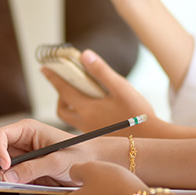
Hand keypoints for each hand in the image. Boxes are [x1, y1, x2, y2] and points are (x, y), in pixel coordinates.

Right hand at [0, 119, 103, 184]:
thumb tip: (9, 176)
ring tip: (8, 182)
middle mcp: (19, 141)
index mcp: (27, 130)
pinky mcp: (21, 171)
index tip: (4, 166)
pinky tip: (13, 185)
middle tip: (0, 178)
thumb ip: (33, 168)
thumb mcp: (57, 161)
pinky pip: (5, 175)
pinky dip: (4, 181)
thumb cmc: (80, 154)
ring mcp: (19, 157)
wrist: (93, 165)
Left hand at [35, 161, 146, 194]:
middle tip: (56, 180)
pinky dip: (92, 192)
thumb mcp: (88, 168)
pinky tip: (99, 179)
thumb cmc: (115, 188)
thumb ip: (75, 169)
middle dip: (56, 194)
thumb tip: (72, 170)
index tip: (36, 191)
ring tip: (80, 175)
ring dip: (76, 191)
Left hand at [45, 49, 162, 136]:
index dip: (53, 78)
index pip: (63, 90)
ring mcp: (90, 131)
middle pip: (62, 109)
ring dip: (70, 105)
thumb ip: (101, 71)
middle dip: (60, 96)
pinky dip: (81, 112)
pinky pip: (82, 123)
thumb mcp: (121, 87)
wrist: (151, 139)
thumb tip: (84, 55)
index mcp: (87, 109)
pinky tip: (95, 105)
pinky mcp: (98, 135)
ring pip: (71, 118)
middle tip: (66, 84)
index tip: (43, 68)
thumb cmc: (138, 112)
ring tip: (80, 93)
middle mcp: (84, 122)